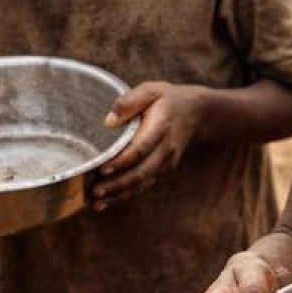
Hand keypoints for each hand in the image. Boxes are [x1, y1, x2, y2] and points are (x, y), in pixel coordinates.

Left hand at [92, 82, 205, 208]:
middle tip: (95, 191)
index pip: (141, 148)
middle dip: (118, 184)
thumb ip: (130, 101)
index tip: (103, 169)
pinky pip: (145, 185)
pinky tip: (108, 201)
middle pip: (142, 172)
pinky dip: (127, 195)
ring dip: (120, 194)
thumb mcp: (151, 90)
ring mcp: (166, 162)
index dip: (122, 161)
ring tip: (97, 202)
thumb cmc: (167, 99)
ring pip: (143, 183)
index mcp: (161, 126)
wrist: (196, 113)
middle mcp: (166, 148)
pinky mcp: (163, 170)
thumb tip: (108, 121)